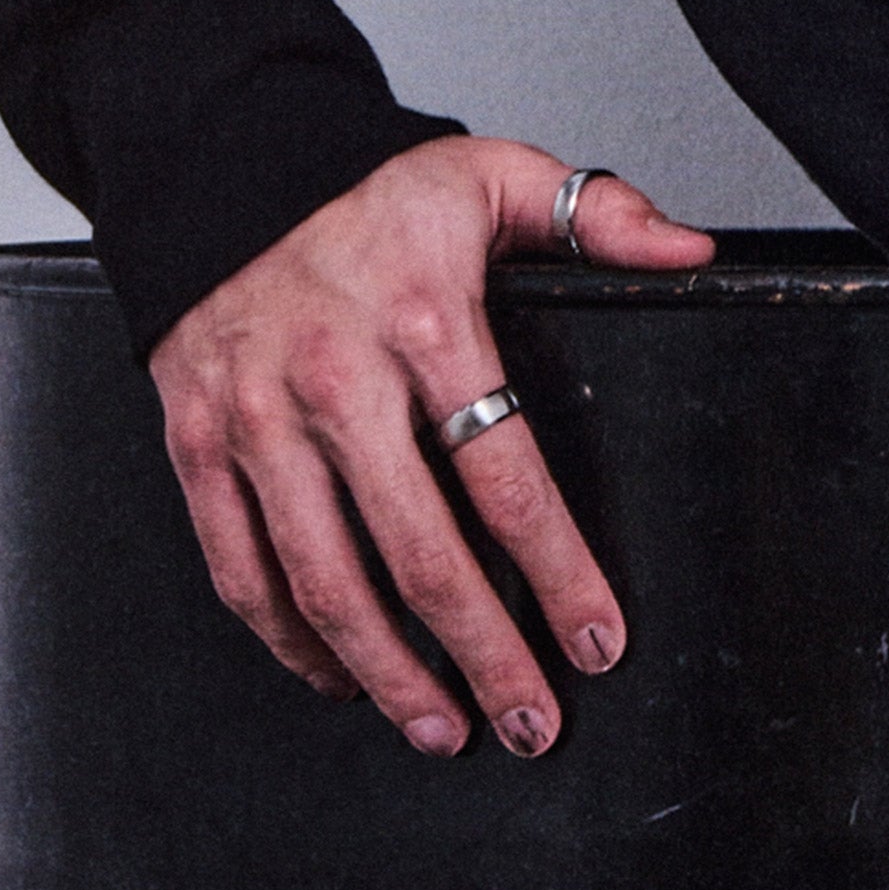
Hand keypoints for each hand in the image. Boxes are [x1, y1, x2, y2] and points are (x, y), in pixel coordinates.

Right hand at [148, 135, 713, 756]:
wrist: (225, 162)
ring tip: (446, 728)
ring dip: (389, 674)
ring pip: (325, 583)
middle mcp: (335, 379)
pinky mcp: (197, 446)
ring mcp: (256, 420)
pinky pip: (242, 571)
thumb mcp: (494, 175)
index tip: (598, 640)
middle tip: (532, 719)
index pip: (507, 474)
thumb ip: (598, 214)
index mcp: (424, 319)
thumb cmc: (371, 189)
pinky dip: (291, 644)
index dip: (558, 573)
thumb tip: (691, 254)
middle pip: (420, 553)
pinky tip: (340, 677)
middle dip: (486, 653)